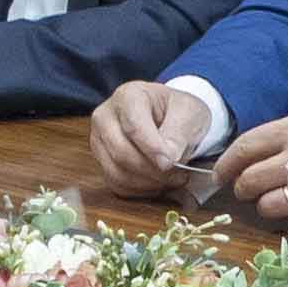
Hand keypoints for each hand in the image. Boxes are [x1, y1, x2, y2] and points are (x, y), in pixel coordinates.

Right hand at [82, 80, 218, 197]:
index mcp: (128, 96)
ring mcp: (99, 141)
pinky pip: (117, 185)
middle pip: (121, 152)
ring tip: (172, 179)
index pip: (133, 125)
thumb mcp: (188, 113)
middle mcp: (105, 117)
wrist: (169, 116)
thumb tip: (168, 160)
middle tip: (179, 175)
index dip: (151, 147)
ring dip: (148, 183)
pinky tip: (159, 182)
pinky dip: (140, 190)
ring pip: (117, 172)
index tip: (170, 163)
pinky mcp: (102, 162)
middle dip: (152, 170)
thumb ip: (178, 134)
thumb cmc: (177, 111)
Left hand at [212, 109, 287, 222]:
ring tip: (275, 201)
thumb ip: (284, 138)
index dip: (226, 164)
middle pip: (249, 180)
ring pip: (267, 205)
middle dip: (242, 189)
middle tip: (247, 191)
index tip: (221, 174)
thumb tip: (248, 157)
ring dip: (265, 207)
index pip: (245, 147)